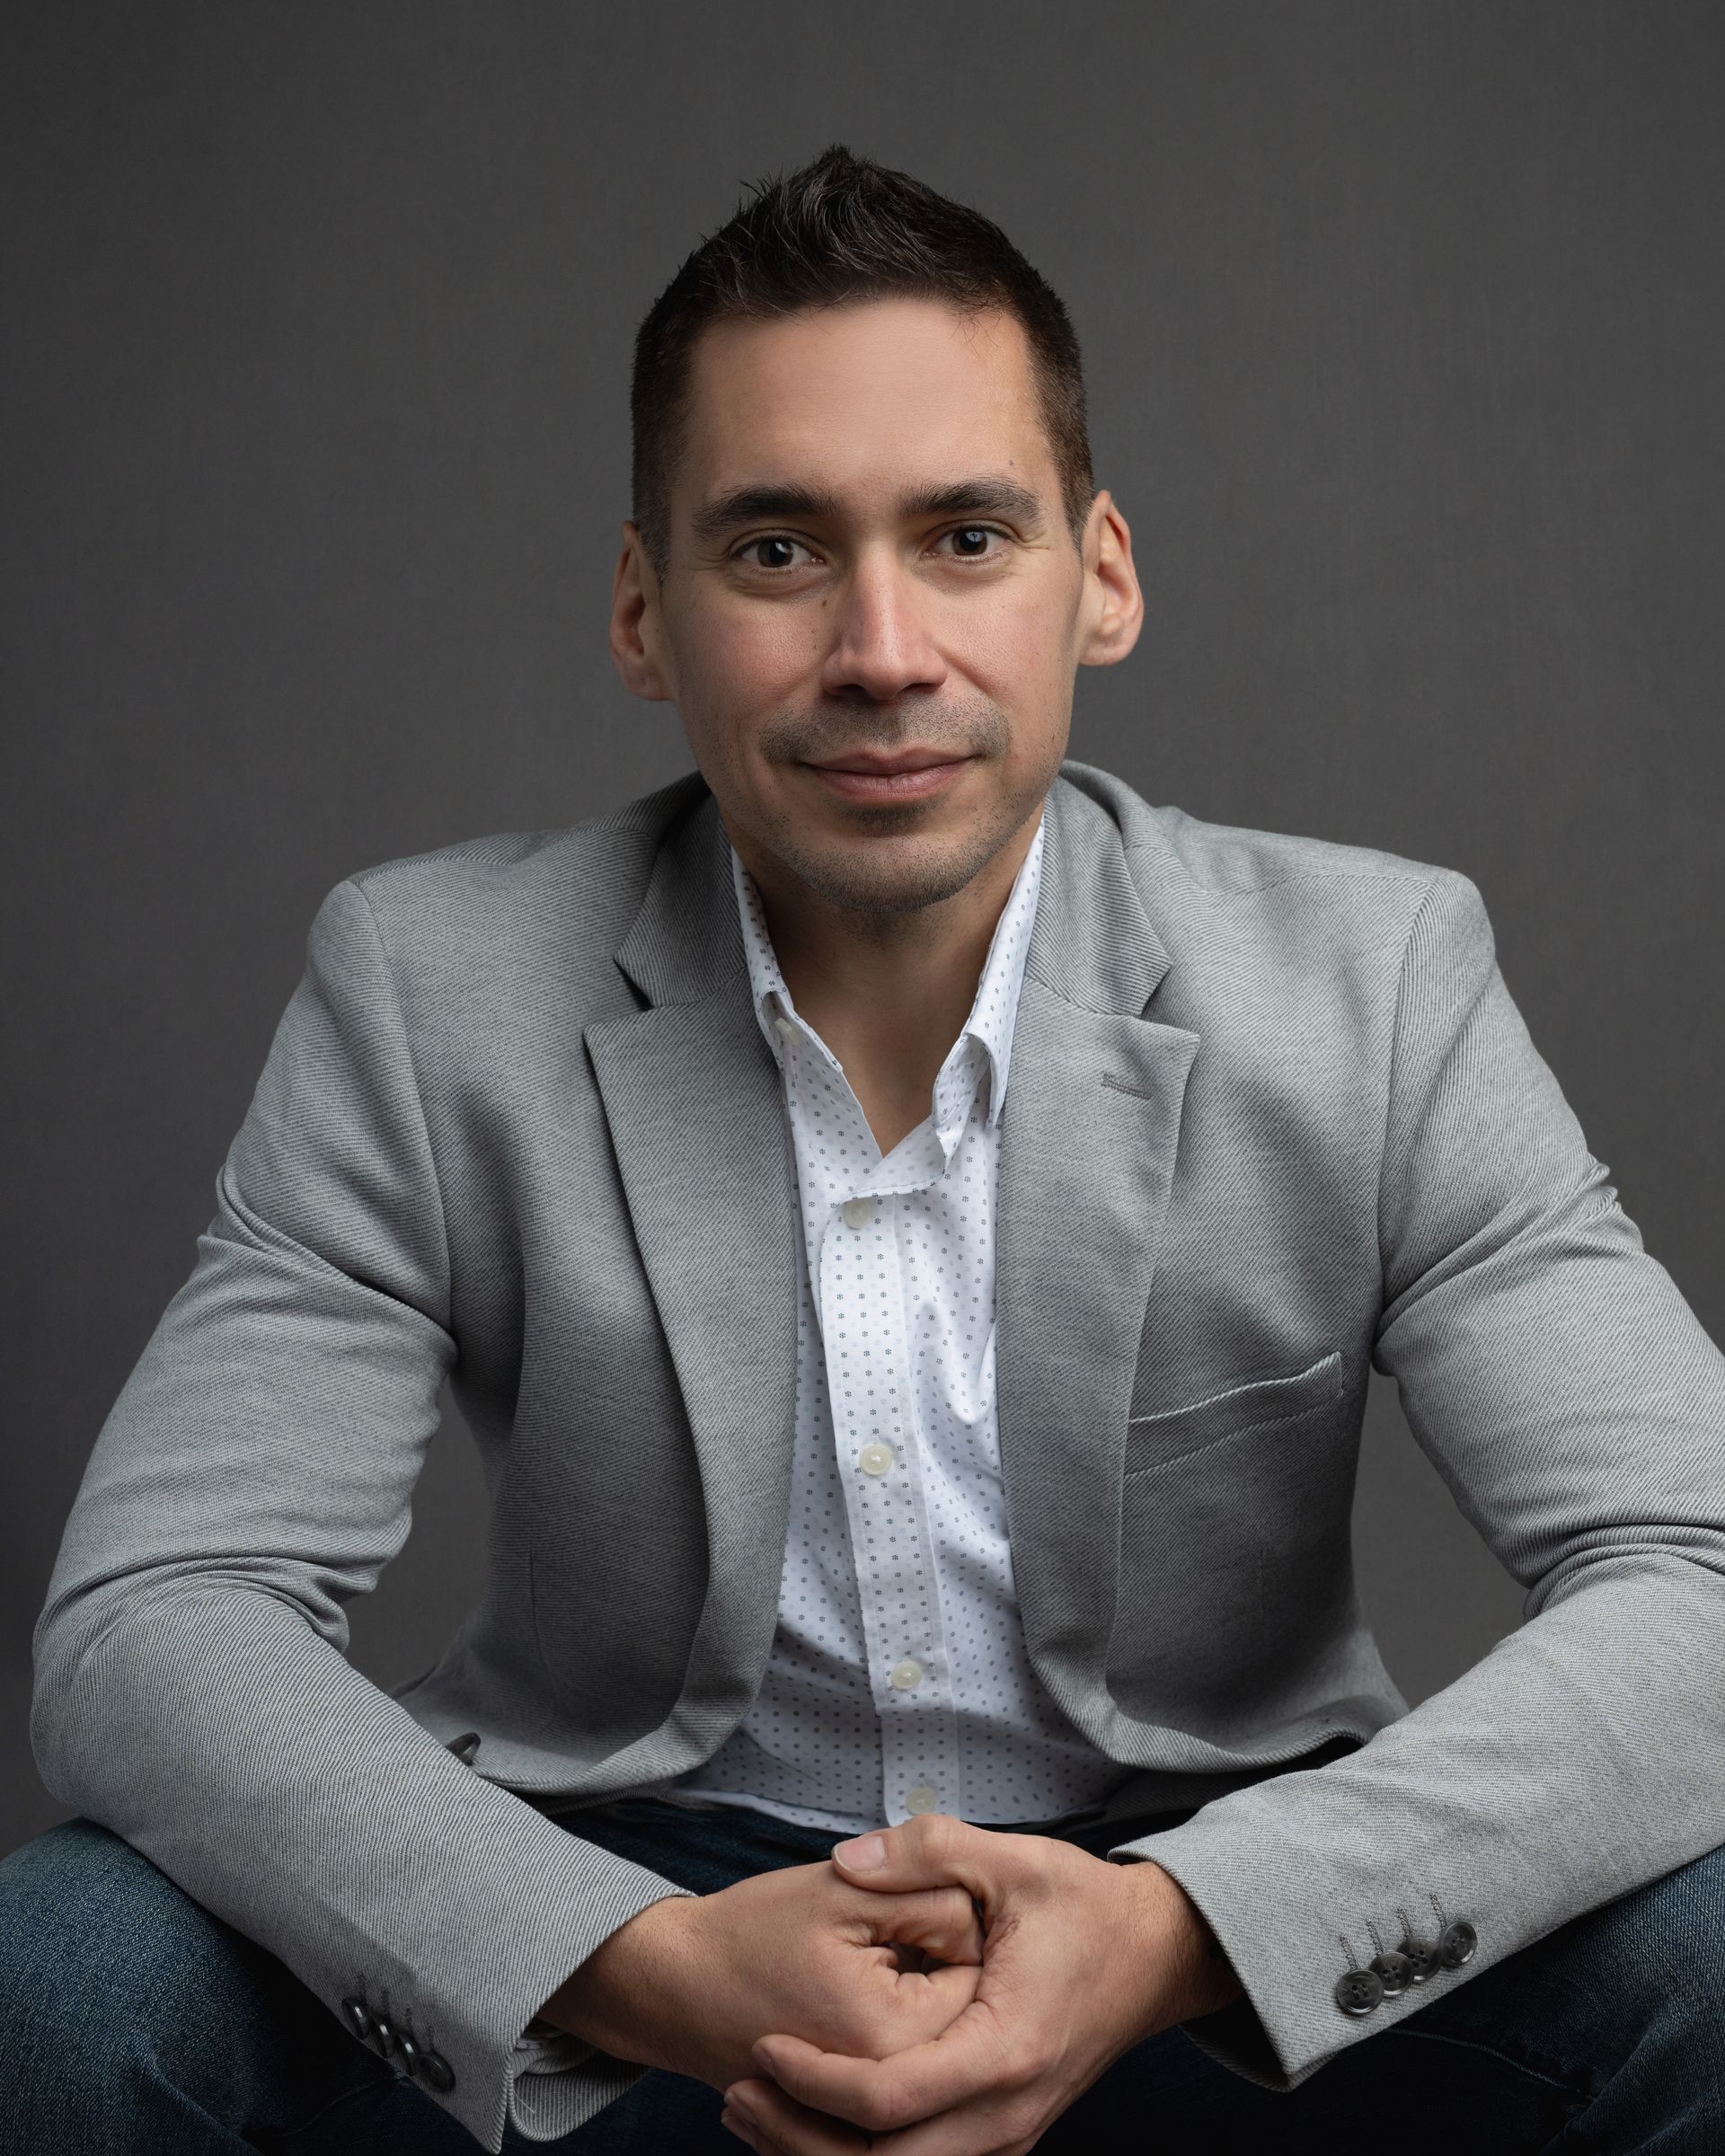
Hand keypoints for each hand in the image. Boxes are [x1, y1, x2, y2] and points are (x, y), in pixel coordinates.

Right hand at [538, 1854, 985, 2094]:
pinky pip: (904, 2079)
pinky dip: (899, 2043)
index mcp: (893, 2036)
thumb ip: (927, 1893)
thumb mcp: (844, 1889)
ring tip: (871, 1970)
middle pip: (962, 2014)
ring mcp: (863, 2113)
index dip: (951, 1925)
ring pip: (936, 2047)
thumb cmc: (751, 1931)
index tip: (904, 1909)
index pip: (975, 1973)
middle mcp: (886, 2086)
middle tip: (886, 1938)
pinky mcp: (845, 2117)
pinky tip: (863, 2004)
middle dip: (940, 1965)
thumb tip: (977, 1920)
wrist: (672, 1986)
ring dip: (923, 2003)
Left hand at [721, 1813, 1243, 2154]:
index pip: (889, 2102)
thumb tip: (846, 1859)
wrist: (1155, 1956)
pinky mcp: (1001, 2135)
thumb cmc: (1082, 1907)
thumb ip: (928, 1851)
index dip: (816, 2082)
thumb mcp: (1012, 1860)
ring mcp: (1008, 2135)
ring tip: (755, 2111)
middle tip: (739, 2094)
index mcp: (1005, 2051)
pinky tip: (808, 2119)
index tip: (764, 2045)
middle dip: (801, 2141)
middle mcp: (1007, 2114)